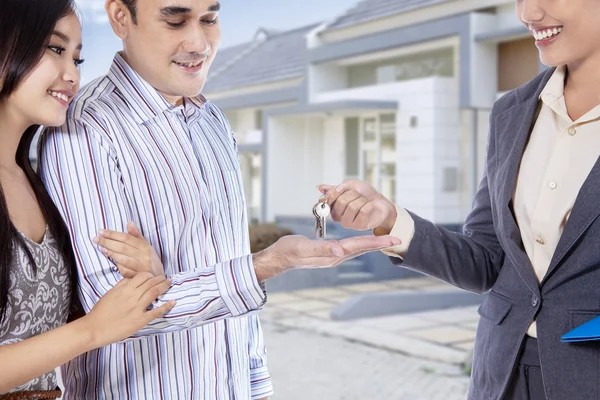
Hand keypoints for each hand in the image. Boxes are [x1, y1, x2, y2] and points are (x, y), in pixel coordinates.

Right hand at [82, 273, 174, 347]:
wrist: (94, 329)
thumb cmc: (100, 312)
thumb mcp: (110, 293)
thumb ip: (121, 285)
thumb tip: (131, 278)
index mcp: (125, 289)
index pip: (142, 276)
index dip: (150, 275)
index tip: (154, 277)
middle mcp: (133, 296)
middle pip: (151, 283)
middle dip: (160, 279)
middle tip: (166, 279)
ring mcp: (137, 308)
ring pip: (154, 293)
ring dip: (164, 287)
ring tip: (169, 284)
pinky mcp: (140, 320)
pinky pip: (156, 311)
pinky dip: (166, 306)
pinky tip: (173, 302)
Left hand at [93, 222, 163, 277]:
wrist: (159, 278)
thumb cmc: (150, 260)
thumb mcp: (146, 246)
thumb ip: (137, 235)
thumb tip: (129, 223)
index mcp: (145, 247)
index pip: (126, 238)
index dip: (113, 234)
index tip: (101, 231)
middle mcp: (144, 256)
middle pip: (123, 247)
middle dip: (108, 242)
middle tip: (96, 239)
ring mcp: (141, 267)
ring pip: (124, 259)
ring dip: (111, 253)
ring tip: (101, 248)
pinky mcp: (138, 277)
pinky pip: (125, 271)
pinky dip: (118, 265)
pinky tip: (112, 261)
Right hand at [253, 234, 400, 280]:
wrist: (279, 258)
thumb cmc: (289, 251)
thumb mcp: (304, 247)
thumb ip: (323, 249)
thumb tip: (341, 251)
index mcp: (333, 255)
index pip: (359, 246)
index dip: (376, 242)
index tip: (393, 239)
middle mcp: (336, 257)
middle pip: (362, 248)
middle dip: (380, 243)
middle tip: (398, 238)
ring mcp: (332, 256)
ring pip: (357, 248)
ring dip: (372, 243)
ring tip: (386, 239)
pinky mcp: (328, 253)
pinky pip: (348, 247)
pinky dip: (359, 242)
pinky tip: (362, 240)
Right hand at [317, 180, 396, 232]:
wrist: (381, 203)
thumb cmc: (366, 195)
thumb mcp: (351, 185)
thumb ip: (336, 187)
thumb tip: (320, 187)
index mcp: (333, 207)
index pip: (328, 199)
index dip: (336, 191)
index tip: (343, 188)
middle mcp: (338, 216)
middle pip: (341, 202)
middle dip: (353, 194)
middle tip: (358, 195)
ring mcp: (348, 222)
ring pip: (352, 206)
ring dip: (361, 199)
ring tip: (364, 201)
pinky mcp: (358, 226)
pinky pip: (362, 211)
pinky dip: (369, 205)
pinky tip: (370, 206)